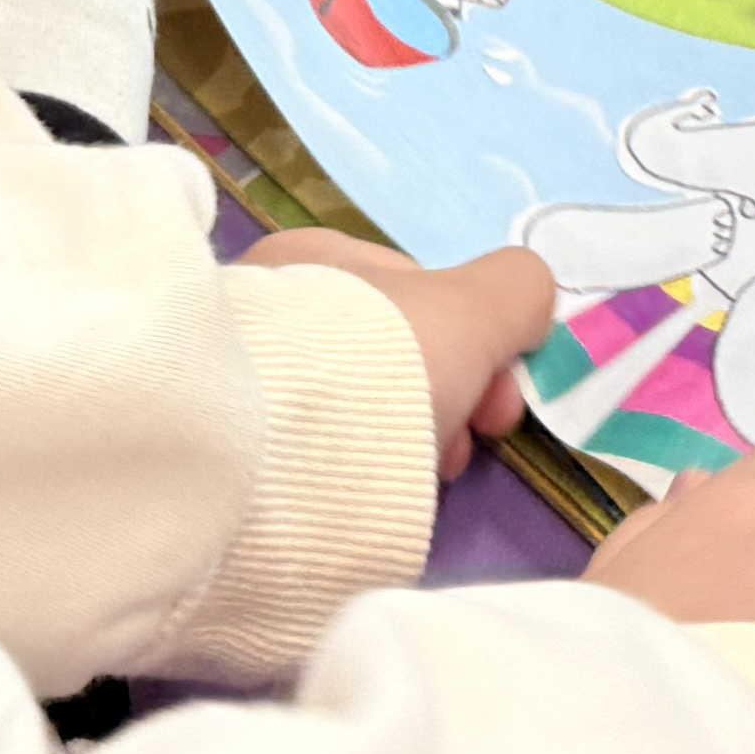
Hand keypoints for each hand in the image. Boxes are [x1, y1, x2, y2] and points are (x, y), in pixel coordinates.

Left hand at [243, 231, 557, 480]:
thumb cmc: (372, 364)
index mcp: (312, 254)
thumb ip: (512, 292)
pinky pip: (308, 451)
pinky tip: (356, 499)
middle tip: (457, 457)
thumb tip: (529, 298)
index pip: (415, 294)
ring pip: (348, 407)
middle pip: (385, 355)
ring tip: (409, 488)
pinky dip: (345, 471)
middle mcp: (265, 304)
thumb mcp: (470, 311)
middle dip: (440, 403)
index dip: (475, 345)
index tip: (495, 410)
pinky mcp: (224, 449)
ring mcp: (238, 379)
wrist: (265, 461)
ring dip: (397, 441)